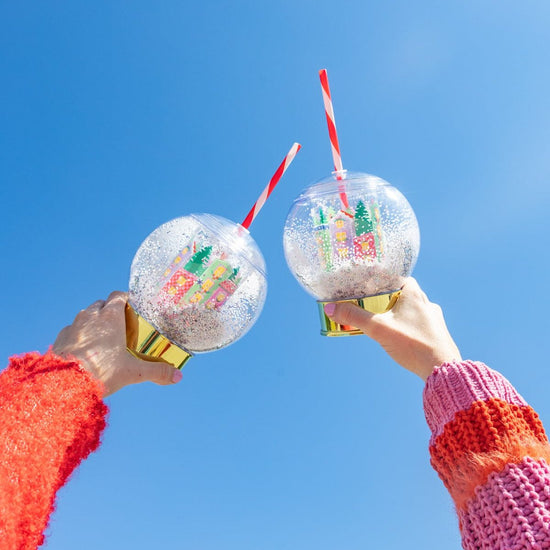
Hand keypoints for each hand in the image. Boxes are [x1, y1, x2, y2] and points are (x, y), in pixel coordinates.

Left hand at [52, 291, 182, 395]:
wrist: (65, 383)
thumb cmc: (101, 372)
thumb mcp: (133, 372)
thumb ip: (156, 371)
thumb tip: (178, 376)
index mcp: (110, 317)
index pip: (118, 296)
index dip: (125, 299)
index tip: (132, 305)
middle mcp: (91, 316)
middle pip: (101, 304)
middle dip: (110, 310)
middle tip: (119, 324)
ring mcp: (73, 325)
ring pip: (85, 315)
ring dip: (93, 321)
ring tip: (101, 336)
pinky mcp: (60, 337)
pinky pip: (71, 330)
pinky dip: (78, 334)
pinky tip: (83, 348)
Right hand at [324, 278, 461, 379]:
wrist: (443, 370)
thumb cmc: (413, 345)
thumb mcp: (378, 329)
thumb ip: (354, 317)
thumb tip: (331, 308)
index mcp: (415, 295)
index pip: (399, 278)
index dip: (384, 280)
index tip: (370, 285)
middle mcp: (427, 304)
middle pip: (403, 294)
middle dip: (387, 299)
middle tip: (371, 306)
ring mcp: (434, 320)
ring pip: (412, 310)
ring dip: (398, 314)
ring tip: (383, 322)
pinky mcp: (437, 335)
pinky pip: (419, 325)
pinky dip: (407, 327)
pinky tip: (400, 337)